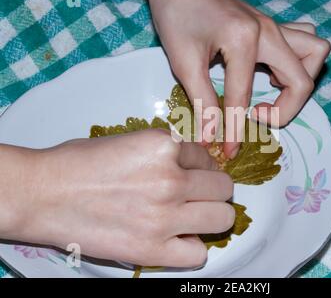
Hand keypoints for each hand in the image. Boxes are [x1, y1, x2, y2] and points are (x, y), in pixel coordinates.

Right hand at [0, 130, 233, 266]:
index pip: (207, 157)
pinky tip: (177, 239)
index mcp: (164, 147)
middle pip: (224, 188)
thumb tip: (193, 165)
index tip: (192, 174)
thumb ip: (166, 152)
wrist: (43, 193)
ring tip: (193, 216)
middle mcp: (170, 180)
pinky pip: (198, 254)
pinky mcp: (151, 249)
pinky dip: (192, 247)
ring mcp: (164, 217)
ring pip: (223, 219)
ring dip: (212, 217)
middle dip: (214, 190)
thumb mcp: (130, 140)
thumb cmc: (78, 164)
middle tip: (199, 194)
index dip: (200, 166)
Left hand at [144, 0, 330, 157]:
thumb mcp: (184, 61)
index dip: (237, 130)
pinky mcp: (273, 25)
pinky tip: (272, 71)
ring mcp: (275, 26)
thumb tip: (212, 136)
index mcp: (245, 40)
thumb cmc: (176, 15)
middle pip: (303, 80)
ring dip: (300, 80)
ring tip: (273, 91)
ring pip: (316, 54)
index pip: (245, 97)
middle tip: (258, 117)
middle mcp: (269, 32)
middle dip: (285, 110)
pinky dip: (298, 62)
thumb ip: (202, 101)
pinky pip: (305, 41)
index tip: (229, 151)